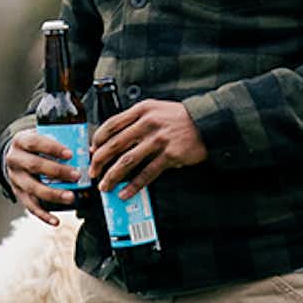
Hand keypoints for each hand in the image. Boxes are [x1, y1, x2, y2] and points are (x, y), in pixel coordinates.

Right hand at [3, 129, 80, 224]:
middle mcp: (14, 159)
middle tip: (77, 176)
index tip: (70, 154)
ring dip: (53, 194)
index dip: (52, 148)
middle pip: (34, 165)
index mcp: (20, 141)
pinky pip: (30, 206)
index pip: (34, 142)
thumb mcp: (44, 137)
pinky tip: (56, 221)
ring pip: (32, 188)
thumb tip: (90, 152)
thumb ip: (63, 142)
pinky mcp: (18, 193)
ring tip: (71, 197)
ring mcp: (14, 178)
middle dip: (57, 171)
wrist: (16, 156)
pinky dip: (43, 215)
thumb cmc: (37, 146)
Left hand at [89, 98, 207, 196]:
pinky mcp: (170, 155)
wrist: (210, 123)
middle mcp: (148, 123)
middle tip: (92, 172)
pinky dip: (134, 185)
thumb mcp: (156, 109)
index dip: (98, 140)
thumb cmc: (180, 118)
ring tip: (104, 186)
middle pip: (115, 144)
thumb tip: (114, 139)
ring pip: (127, 161)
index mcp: (142, 110)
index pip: (111, 124)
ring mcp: (159, 140)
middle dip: (99, 161)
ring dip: (112, 176)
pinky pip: (147, 173)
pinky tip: (125, 193)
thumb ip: (136, 120)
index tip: (92, 151)